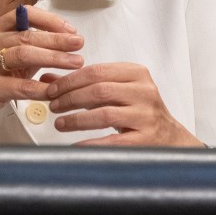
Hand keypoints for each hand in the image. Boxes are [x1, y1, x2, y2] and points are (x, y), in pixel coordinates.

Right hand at [0, 6, 84, 143]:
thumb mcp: (7, 61)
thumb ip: (30, 50)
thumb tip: (64, 43)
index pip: (22, 14)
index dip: (49, 20)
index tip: (70, 29)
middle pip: (27, 35)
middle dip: (58, 40)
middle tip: (79, 44)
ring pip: (24, 54)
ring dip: (54, 58)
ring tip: (75, 63)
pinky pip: (20, 86)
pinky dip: (41, 88)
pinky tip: (56, 91)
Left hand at [43, 62, 203, 146]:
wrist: (168, 137)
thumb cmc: (137, 110)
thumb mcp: (113, 90)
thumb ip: (82, 83)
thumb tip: (47, 80)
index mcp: (135, 73)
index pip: (95, 71)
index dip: (69, 81)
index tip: (51, 90)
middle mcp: (144, 91)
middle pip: (98, 90)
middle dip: (69, 99)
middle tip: (52, 106)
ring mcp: (146, 115)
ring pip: (104, 113)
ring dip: (76, 120)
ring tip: (59, 124)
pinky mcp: (146, 138)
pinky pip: (113, 141)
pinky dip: (91, 143)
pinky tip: (75, 145)